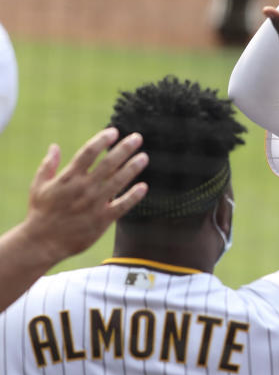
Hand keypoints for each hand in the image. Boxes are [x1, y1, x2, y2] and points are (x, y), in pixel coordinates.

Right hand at [22, 127, 147, 261]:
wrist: (42, 243)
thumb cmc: (40, 213)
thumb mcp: (39, 186)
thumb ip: (48, 165)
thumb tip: (54, 146)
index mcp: (68, 178)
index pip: (88, 152)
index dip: (102, 140)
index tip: (114, 131)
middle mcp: (83, 188)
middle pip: (108, 163)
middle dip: (124, 149)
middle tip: (137, 138)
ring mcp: (94, 204)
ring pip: (118, 182)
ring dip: (132, 168)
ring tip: (144, 157)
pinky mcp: (102, 219)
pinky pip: (122, 205)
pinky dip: (133, 196)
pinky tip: (143, 187)